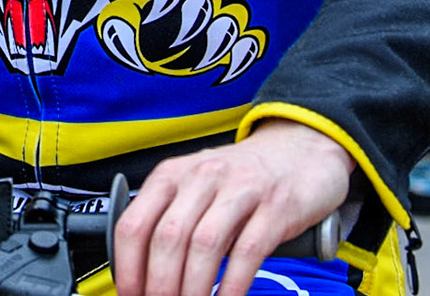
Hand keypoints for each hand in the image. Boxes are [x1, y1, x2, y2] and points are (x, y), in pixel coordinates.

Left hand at [111, 120, 354, 295]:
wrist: (303, 148)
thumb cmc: (243, 177)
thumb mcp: (197, 188)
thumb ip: (171, 221)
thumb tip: (144, 273)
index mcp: (173, 174)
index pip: (134, 223)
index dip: (127, 268)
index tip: (130, 293)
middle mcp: (202, 177)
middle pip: (167, 238)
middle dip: (159, 284)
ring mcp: (240, 189)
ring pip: (204, 244)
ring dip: (193, 287)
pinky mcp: (276, 206)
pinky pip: (248, 250)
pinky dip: (234, 284)